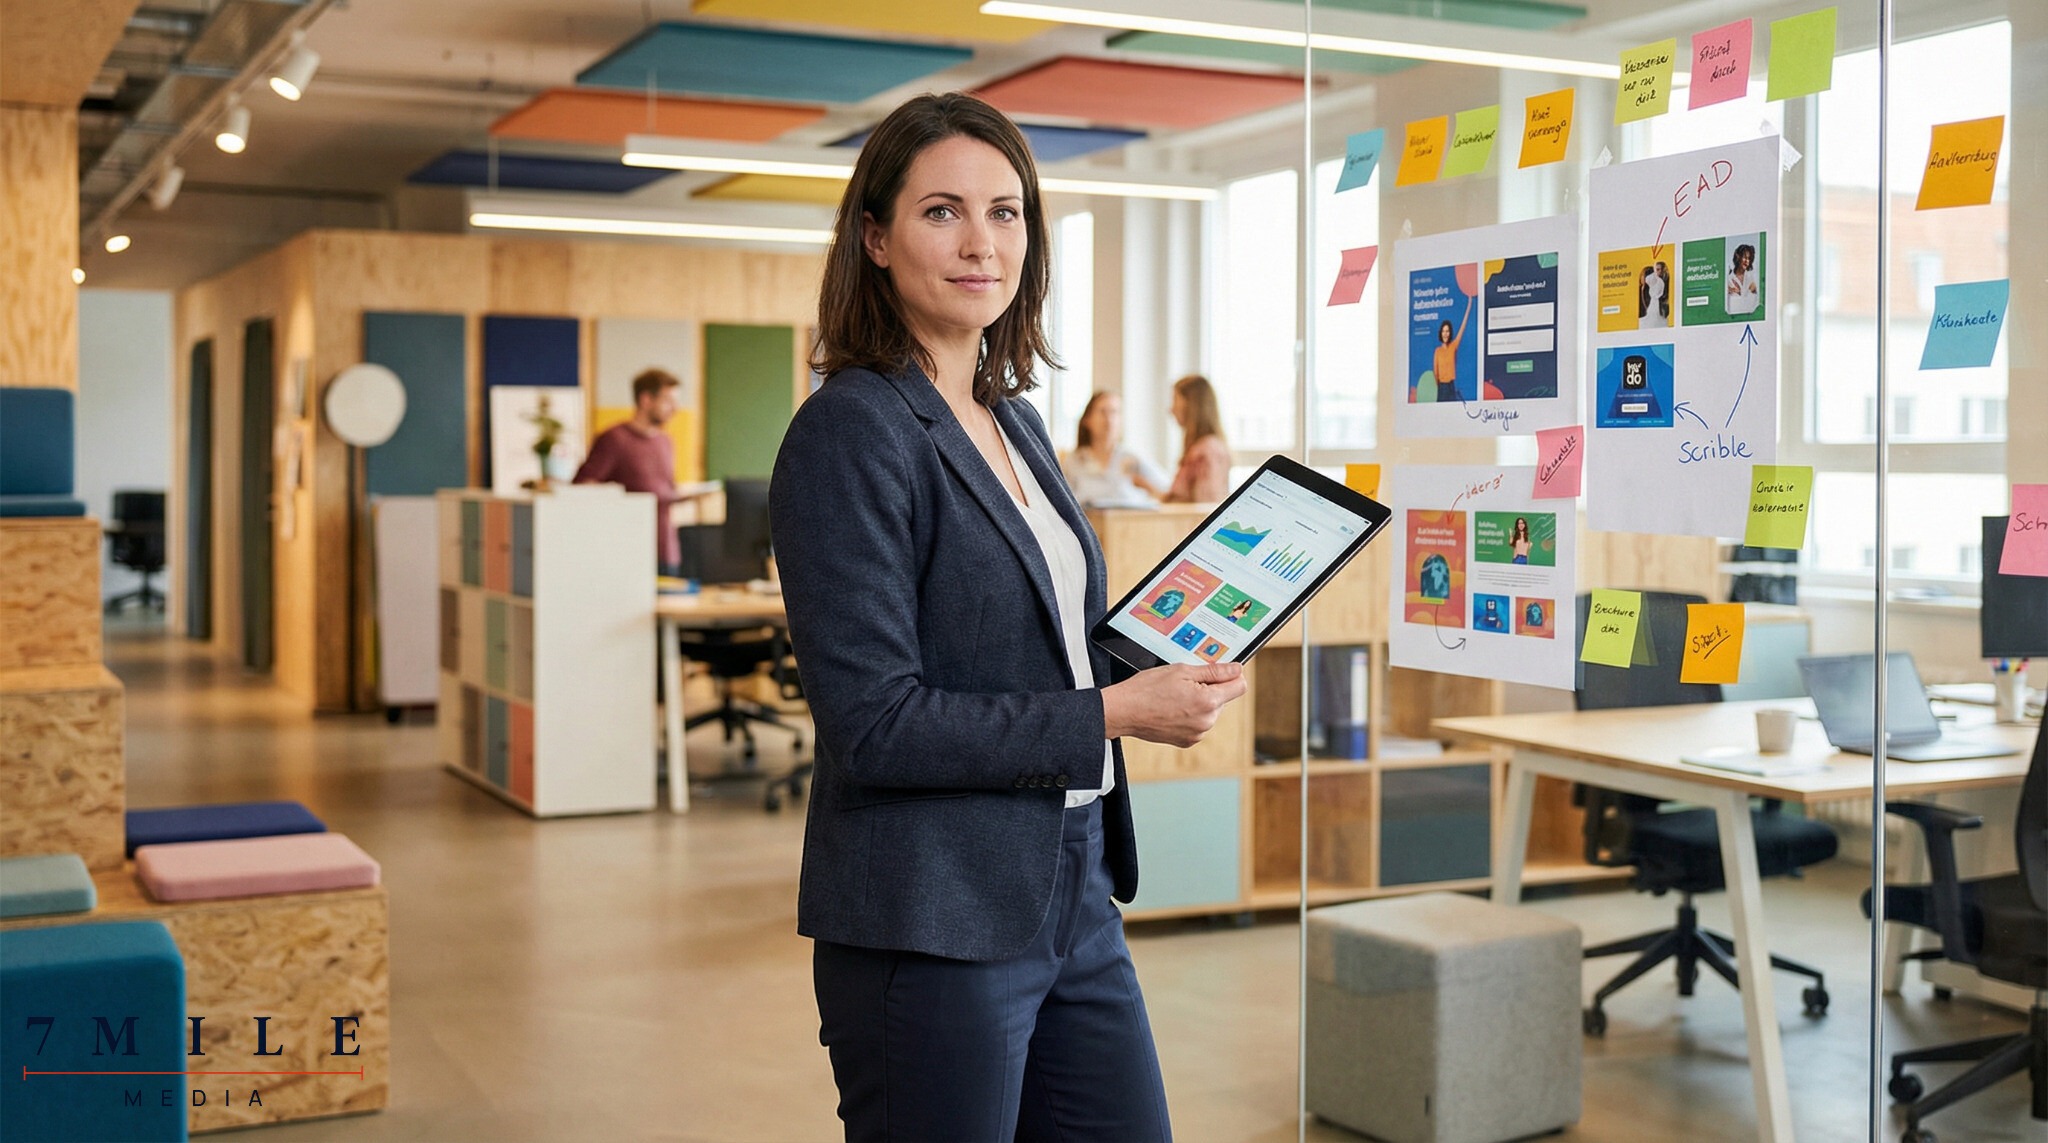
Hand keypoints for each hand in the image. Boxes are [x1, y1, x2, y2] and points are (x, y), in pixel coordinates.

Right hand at [1101, 662, 1247, 747]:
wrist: (1124, 711)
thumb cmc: (1148, 688)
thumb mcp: (1182, 671)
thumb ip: (1214, 671)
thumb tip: (1237, 669)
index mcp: (1208, 701)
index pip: (1239, 686)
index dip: (1232, 676)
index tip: (1222, 672)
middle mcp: (1207, 721)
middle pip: (1223, 699)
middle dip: (1210, 689)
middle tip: (1184, 684)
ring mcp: (1197, 734)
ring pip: (1210, 712)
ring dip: (1199, 703)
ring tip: (1174, 697)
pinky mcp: (1188, 742)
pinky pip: (1198, 724)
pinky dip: (1189, 716)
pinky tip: (1172, 709)